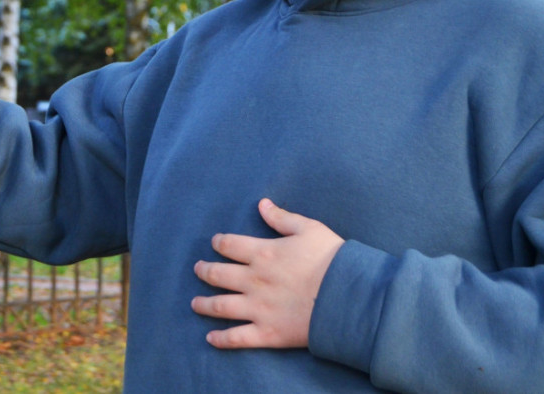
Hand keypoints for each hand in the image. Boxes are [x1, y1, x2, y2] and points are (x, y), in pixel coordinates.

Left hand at [191, 198, 343, 349]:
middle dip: (204, 271)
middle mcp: (253, 280)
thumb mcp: (309, 229)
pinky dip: (221, 339)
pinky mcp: (267, 333)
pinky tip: (210, 338)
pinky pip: (237, 337)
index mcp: (262, 253)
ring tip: (195, 304)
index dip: (218, 243)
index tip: (215, 243)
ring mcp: (258, 308)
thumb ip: (282, 217)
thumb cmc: (331, 259)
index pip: (229, 245)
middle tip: (198, 270)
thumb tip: (262, 204)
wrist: (348, 297)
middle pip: (217, 275)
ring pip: (220, 306)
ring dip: (203, 305)